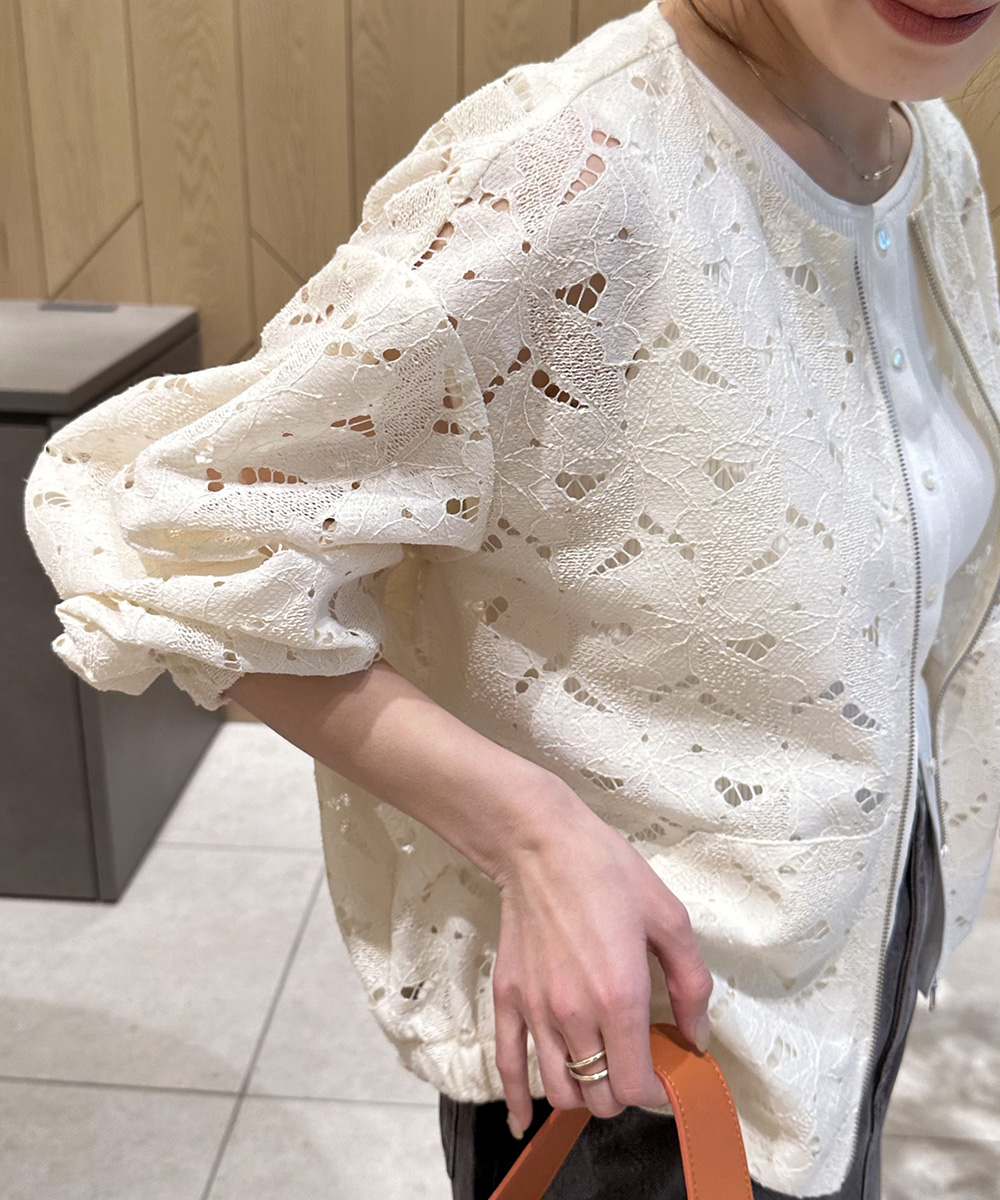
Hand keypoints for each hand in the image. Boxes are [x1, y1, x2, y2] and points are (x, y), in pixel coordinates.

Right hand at [492, 795, 712, 1137]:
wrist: (540, 844)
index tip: (665, 1071)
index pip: (636, 1086)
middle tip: (635, 1064)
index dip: (657, 1090)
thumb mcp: (669, 919)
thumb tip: (697, 1036)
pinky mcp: (509, 999)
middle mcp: (576, 1015)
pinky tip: (525, 1121)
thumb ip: (692, 985)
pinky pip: (508, 1066)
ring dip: (583, 1094)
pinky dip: (518, 1101)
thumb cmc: (606, 872)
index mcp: (621, 998)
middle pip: (600, 1097)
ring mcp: (537, 1011)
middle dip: (623, 1092)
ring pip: (560, 1092)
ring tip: (598, 1071)